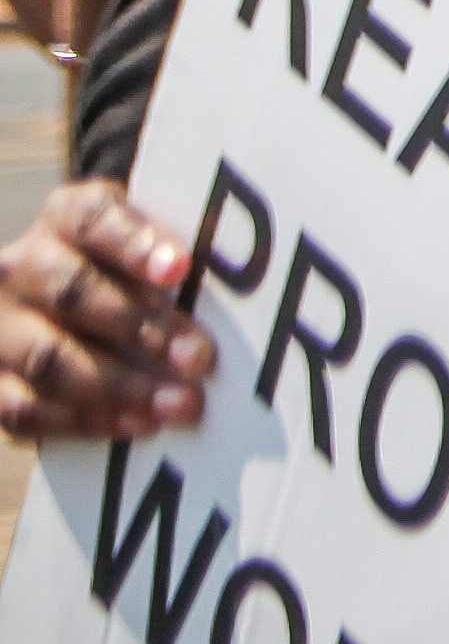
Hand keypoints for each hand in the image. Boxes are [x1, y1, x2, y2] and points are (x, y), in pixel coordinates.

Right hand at [0, 181, 210, 442]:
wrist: (57, 302)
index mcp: (63, 218)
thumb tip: (232, 282)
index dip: (135, 244)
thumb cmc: (128, 268)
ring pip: (49, 358)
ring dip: (119, 386)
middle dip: (140, 329)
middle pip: (73, 293)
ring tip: (179, 404)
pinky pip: (24, 409)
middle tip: (199, 358)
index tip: (180, 270)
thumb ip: (172, 253)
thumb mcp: (143, 241)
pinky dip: (83, 421)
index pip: (93, 219)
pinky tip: (136, 425)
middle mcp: (18, 268)